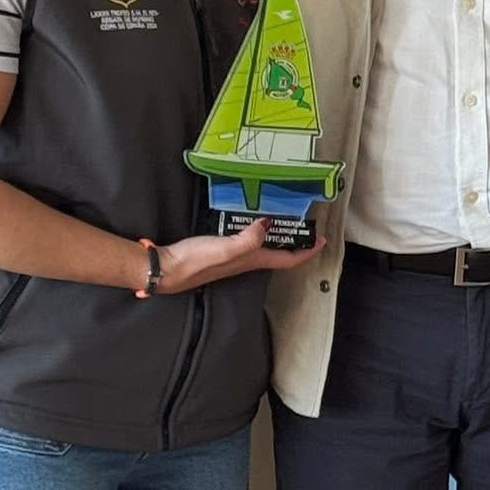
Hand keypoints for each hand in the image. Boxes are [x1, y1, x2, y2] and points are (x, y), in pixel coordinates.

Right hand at [154, 219, 323, 292]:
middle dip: (296, 243)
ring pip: (265, 248)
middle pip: (279, 254)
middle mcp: (247, 261)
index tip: (322, 239)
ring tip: (285, 220)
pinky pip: (248, 241)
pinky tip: (251, 221)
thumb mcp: (225, 249)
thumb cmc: (196, 261)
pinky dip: (256, 231)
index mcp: (252, 260)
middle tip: (306, 226)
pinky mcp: (220, 251)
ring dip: (278, 237)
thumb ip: (248, 239)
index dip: (307, 251)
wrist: (167, 269)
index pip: (288, 259)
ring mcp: (234, 257)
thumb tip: (269, 224)